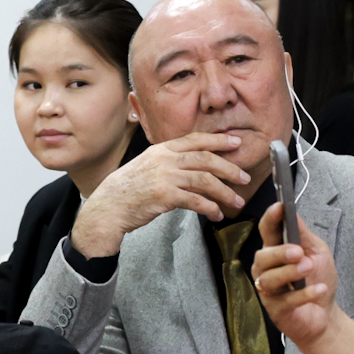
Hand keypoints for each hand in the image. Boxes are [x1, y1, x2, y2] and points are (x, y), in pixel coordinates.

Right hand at [68, 131, 253, 256]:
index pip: (196, 140)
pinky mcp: (164, 196)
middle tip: (244, 178)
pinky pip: (195, 200)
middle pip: (206, 160)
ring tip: (236, 201)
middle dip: (230, 169)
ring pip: (205, 181)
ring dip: (224, 192)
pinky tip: (217, 214)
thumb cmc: (130, 188)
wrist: (109, 205)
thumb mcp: (148, 165)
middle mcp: (165, 159)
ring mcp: (165, 177)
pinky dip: (210, 207)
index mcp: (163, 149)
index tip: (236, 143)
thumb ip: (170, 161)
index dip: (218, 141)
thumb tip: (196, 164)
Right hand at [255, 201, 353, 353]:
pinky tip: (319, 290)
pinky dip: (304, 294)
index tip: (279, 207)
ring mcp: (269, 292)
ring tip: (308, 268)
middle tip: (299, 252)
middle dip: (279, 252)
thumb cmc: (318, 279)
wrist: (326, 313)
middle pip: (262, 257)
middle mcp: (266, 270)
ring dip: (289, 272)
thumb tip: (293, 212)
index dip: (270, 219)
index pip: (267, 231)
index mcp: (276, 251)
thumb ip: (304, 234)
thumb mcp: (317, 252)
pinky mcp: (276, 311)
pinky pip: (285, 301)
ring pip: (268, 279)